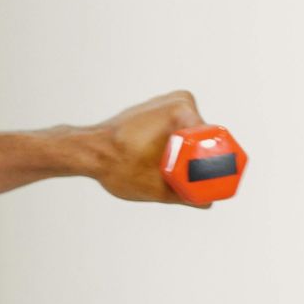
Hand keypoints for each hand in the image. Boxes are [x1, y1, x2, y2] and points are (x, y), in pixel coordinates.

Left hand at [84, 89, 214, 208]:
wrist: (87, 152)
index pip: (213, 140)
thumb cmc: (117, 165)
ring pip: (189, 135)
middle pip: (203, 138)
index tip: (212, 181)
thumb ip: (185, 196)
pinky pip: (177, 130)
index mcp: (182, 111)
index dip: (216, 162)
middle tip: (193, 183)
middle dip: (201, 161)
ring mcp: (166, 102)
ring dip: (187, 154)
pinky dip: (175, 147)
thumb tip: (207, 203)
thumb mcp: (156, 187)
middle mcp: (177, 100)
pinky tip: (167, 164)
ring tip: (175, 175)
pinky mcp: (156, 110)